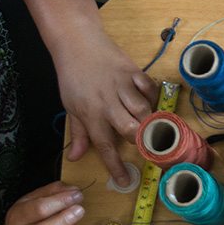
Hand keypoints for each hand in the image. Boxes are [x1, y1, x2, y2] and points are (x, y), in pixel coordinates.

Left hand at [53, 32, 156, 185]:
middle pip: (131, 129)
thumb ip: (78, 133)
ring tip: (148, 123)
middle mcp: (107, 103)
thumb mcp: (70, 107)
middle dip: (141, 141)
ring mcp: (122, 86)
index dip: (115, 166)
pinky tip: (149, 100)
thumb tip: (75, 158)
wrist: (77, 43)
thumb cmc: (73, 77)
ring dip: (149, 119)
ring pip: (143, 110)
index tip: (124, 181)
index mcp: (90, 114)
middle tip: (145, 145)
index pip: (104, 146)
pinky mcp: (133, 72)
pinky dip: (152, 96)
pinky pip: (149, 88)